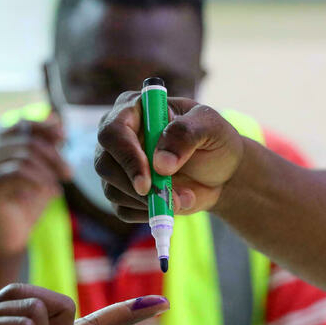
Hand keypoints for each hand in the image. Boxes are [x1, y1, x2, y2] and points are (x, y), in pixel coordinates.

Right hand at [0, 117, 70, 253]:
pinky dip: (39, 182)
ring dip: (48, 172)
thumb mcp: (41, 171)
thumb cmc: (26, 205)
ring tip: (57, 187)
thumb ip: (46, 147)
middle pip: (26, 139)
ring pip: (24, 155)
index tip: (64, 137)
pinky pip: (17, 172)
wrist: (9, 239)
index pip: (21, 123)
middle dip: (53, 155)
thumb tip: (57, 121)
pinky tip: (49, 194)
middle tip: (69, 174)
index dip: (44, 127)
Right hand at [95, 92, 245, 221]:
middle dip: (134, 186)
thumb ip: (186, 134)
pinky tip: (172, 205)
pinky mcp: (124, 192)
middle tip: (165, 198)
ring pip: (112, 190)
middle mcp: (119, 137)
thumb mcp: (210, 127)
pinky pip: (123, 210)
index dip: (126, 157)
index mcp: (134, 110)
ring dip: (148, 203)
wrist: (220, 171)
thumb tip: (160, 163)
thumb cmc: (214, 140)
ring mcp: (118, 166)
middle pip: (104, 164)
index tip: (147, 181)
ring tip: (183, 197)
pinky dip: (149, 214)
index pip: (113, 131)